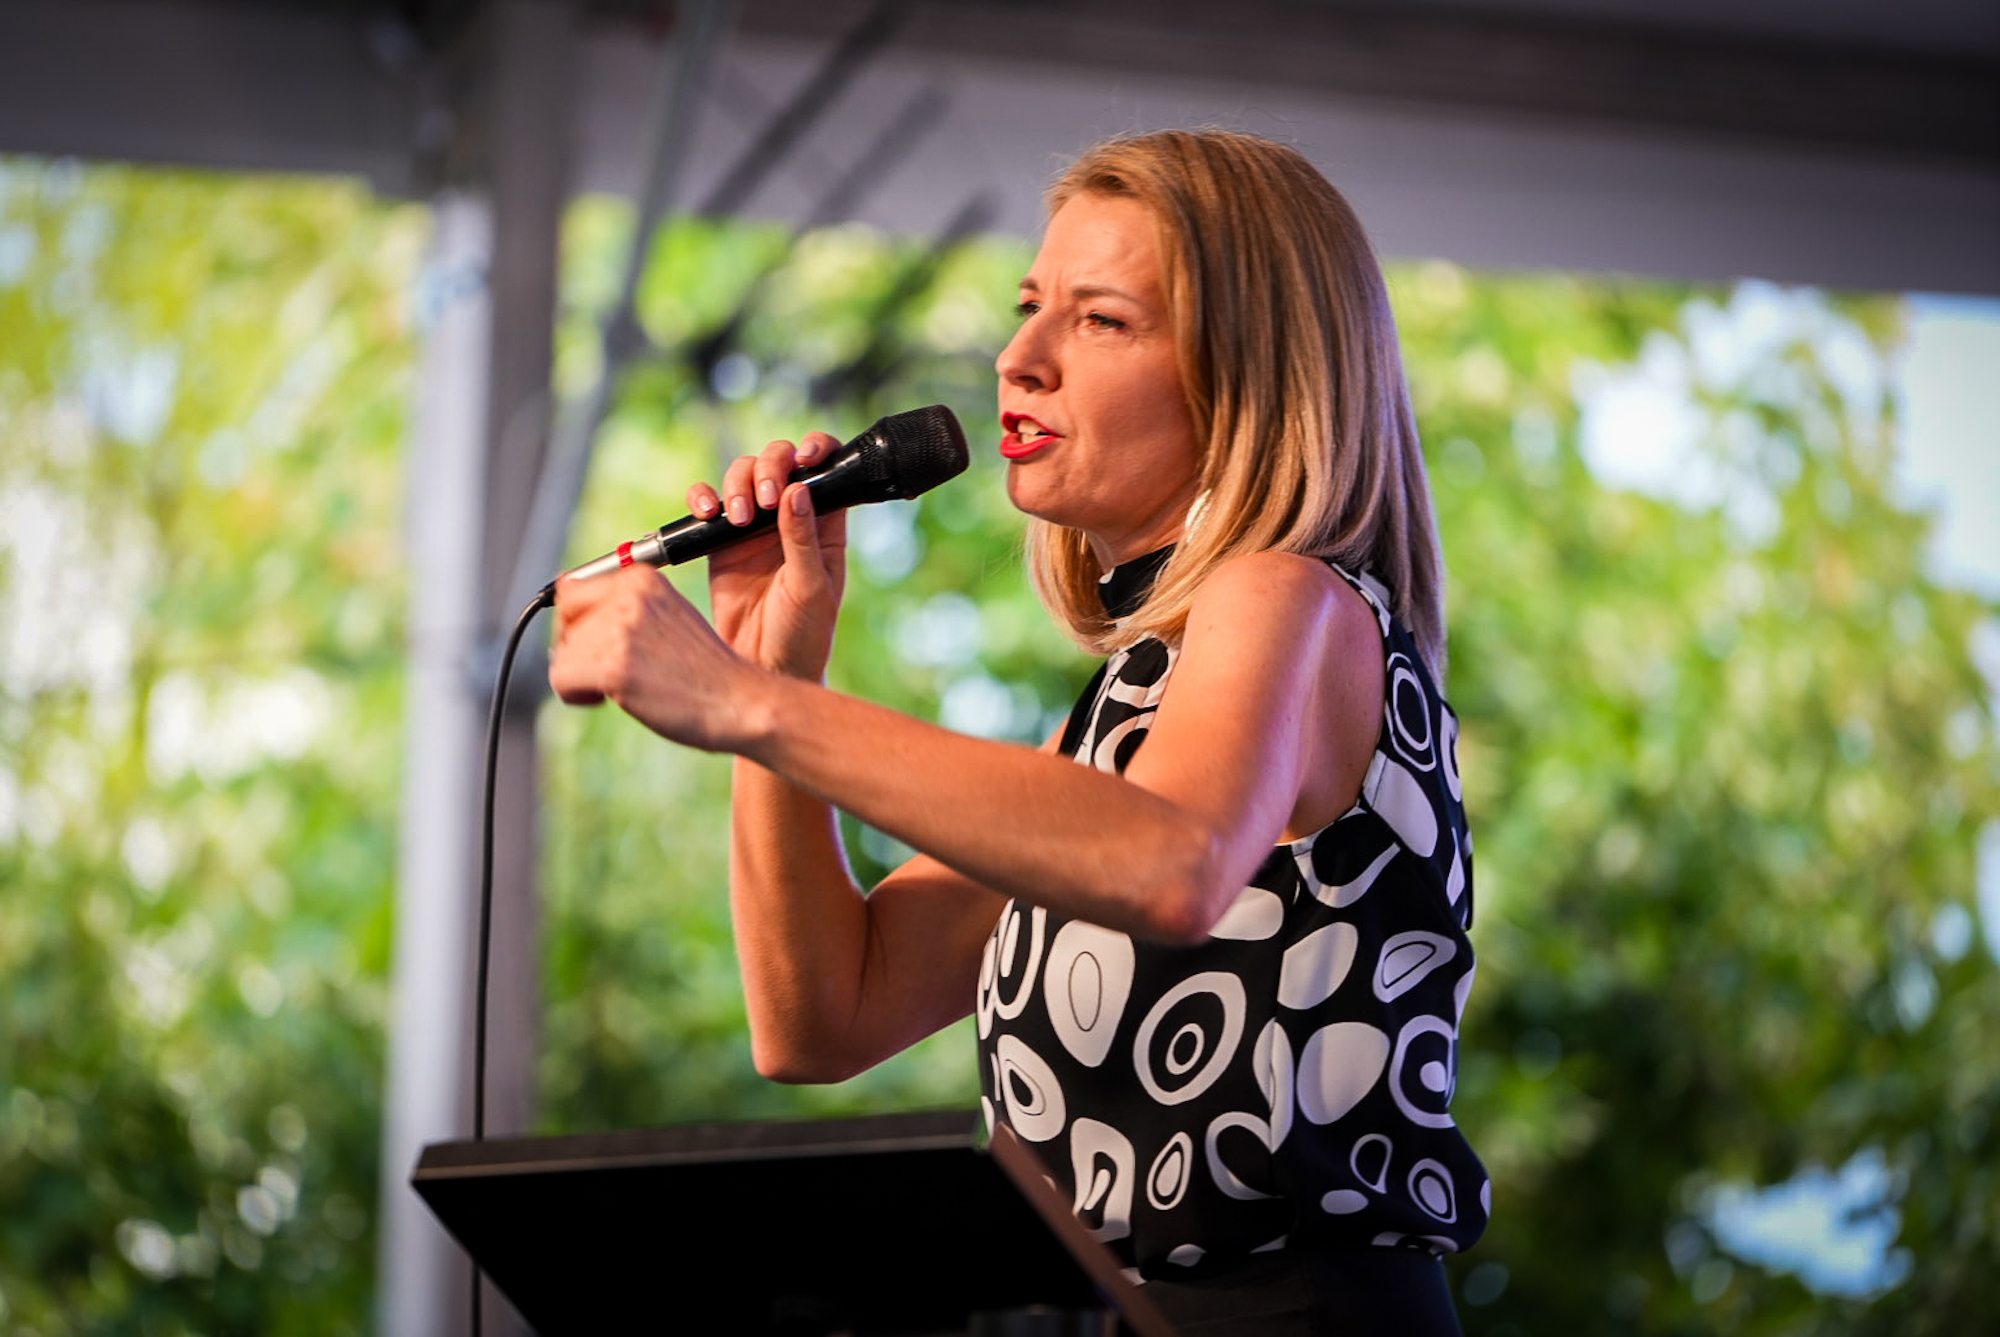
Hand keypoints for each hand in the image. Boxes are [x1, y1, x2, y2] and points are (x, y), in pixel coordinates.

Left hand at [547, 563, 760, 752]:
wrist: (741, 702)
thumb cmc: (704, 669)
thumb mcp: (666, 615)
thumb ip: (621, 602)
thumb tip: (562, 588)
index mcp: (641, 577)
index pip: (572, 590)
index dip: (578, 624)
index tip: (603, 645)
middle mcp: (629, 594)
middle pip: (563, 622)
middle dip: (578, 651)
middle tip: (618, 670)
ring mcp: (621, 629)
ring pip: (561, 655)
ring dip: (583, 677)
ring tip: (626, 686)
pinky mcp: (614, 666)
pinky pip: (561, 681)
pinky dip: (578, 695)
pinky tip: (612, 698)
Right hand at [688, 433, 848, 680]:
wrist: (763, 669)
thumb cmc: (801, 635)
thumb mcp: (810, 588)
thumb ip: (803, 540)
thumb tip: (798, 490)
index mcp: (824, 525)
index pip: (825, 469)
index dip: (817, 449)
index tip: (806, 456)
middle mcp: (789, 517)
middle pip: (778, 462)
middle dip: (769, 466)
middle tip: (765, 498)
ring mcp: (753, 527)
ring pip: (741, 475)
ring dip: (736, 484)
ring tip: (736, 518)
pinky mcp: (721, 542)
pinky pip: (708, 505)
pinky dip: (702, 498)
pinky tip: (707, 513)